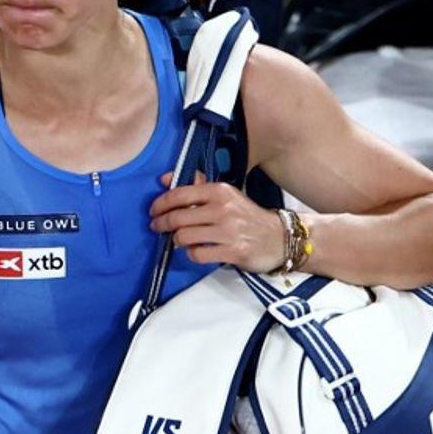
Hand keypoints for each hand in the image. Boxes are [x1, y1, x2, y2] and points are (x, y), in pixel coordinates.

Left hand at [149, 172, 284, 272]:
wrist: (279, 238)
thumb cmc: (247, 216)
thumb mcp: (226, 196)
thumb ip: (197, 187)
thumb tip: (164, 179)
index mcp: (220, 191)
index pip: (180, 194)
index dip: (161, 203)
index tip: (153, 210)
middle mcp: (223, 208)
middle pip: (178, 217)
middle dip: (161, 223)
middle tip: (157, 227)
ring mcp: (228, 231)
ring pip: (184, 237)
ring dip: (176, 240)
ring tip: (178, 240)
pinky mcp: (233, 251)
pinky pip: (198, 254)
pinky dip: (192, 254)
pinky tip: (196, 251)